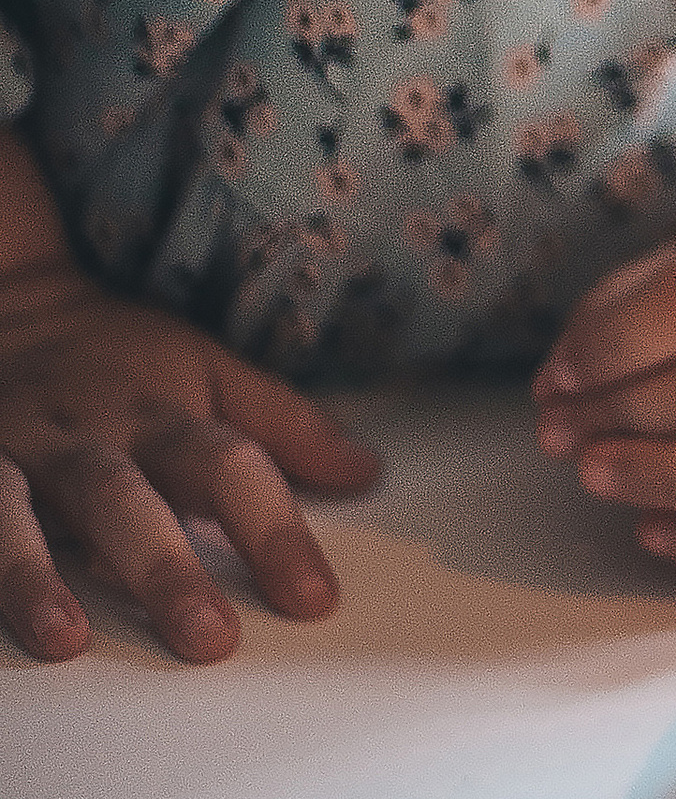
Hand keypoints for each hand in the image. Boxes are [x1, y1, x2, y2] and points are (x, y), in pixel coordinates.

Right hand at [0, 256, 379, 663]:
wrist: (12, 307)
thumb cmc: (122, 357)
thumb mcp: (210, 370)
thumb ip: (284, 425)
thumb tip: (366, 472)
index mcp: (162, 413)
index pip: (232, 468)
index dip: (275, 533)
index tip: (315, 599)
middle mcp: (88, 437)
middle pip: (130, 500)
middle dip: (168, 569)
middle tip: (210, 639)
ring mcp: (13, 456)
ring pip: (18, 513)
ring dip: (39, 576)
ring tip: (66, 641)